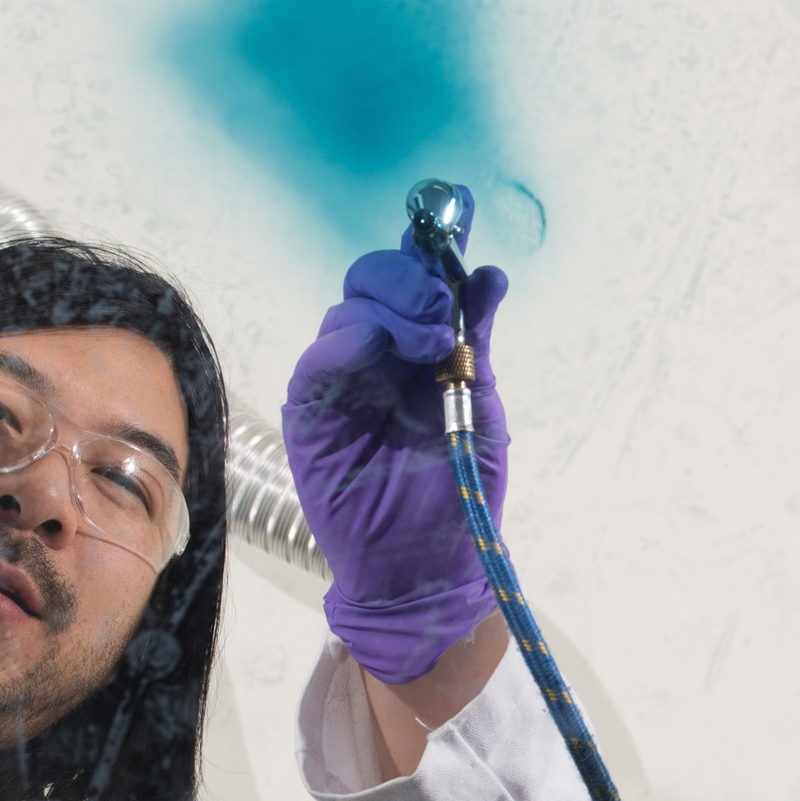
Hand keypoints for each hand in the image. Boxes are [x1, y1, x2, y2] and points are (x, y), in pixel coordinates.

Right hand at [283, 247, 510, 682]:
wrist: (430, 568)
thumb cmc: (458, 490)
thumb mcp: (481, 405)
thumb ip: (477, 338)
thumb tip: (489, 274)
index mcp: (414, 351)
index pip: (408, 281)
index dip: (425, 252)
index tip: (450, 233)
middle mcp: (372, 359)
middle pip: (369, 283)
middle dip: (408, 282)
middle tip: (443, 310)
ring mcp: (338, 384)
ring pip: (346, 312)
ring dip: (391, 312)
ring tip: (432, 346)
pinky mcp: (311, 416)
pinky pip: (317, 362)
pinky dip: (346, 342)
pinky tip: (376, 344)